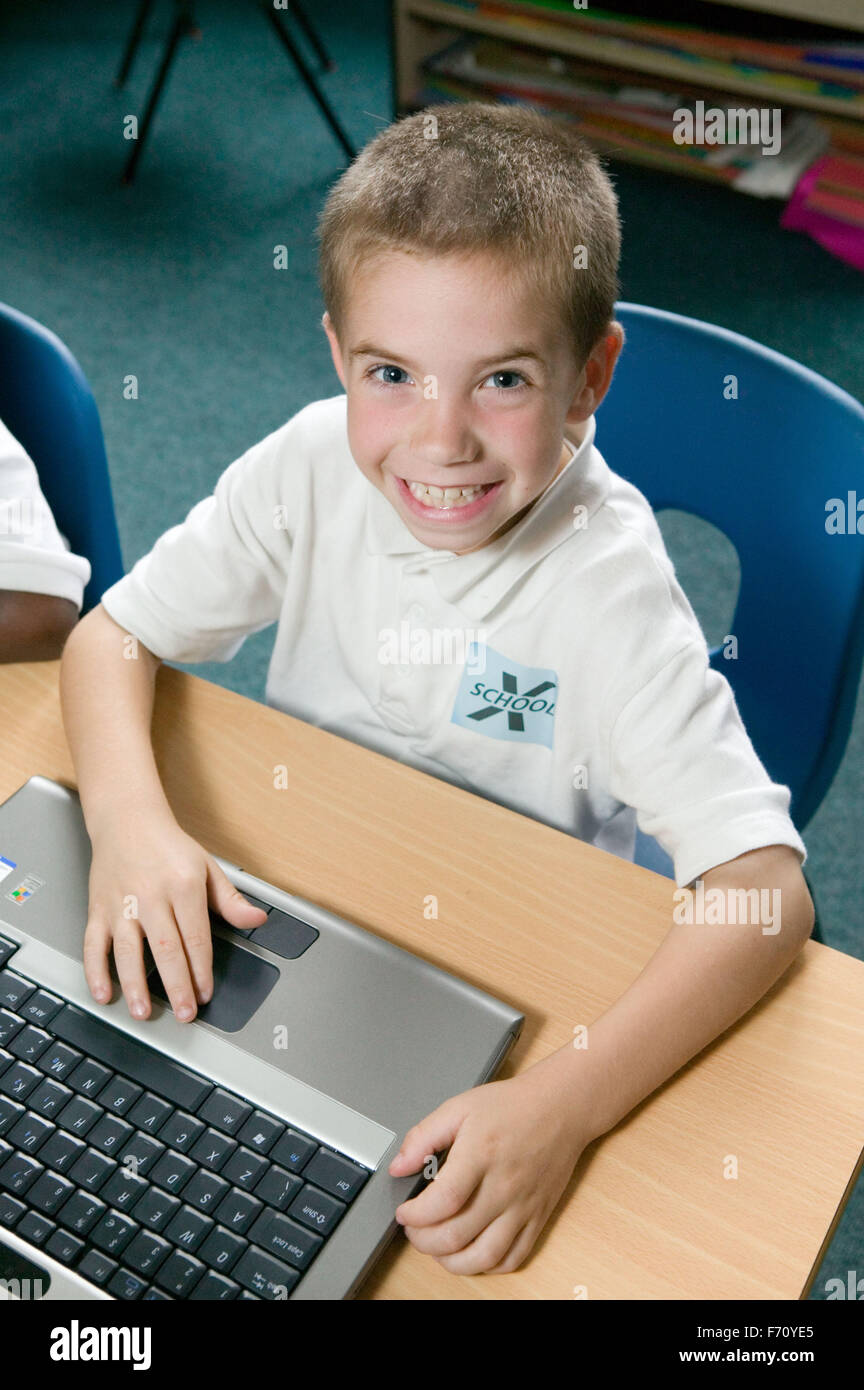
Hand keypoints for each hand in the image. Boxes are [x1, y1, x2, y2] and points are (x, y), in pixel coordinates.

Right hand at [83, 815, 267, 1022]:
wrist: (127, 820)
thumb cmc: (169, 846)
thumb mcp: (208, 867)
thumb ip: (231, 900)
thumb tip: (258, 919)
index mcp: (183, 885)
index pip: (196, 937)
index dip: (202, 970)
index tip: (206, 994)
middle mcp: (151, 896)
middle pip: (166, 949)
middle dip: (176, 986)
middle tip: (184, 1013)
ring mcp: (121, 904)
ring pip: (128, 951)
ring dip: (135, 985)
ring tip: (143, 1012)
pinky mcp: (97, 909)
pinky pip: (94, 944)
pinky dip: (95, 971)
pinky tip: (103, 993)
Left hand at [388, 1067, 590, 1274]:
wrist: (560, 1109)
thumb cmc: (511, 1106)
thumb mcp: (460, 1108)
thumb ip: (424, 1136)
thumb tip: (399, 1167)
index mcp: (481, 1155)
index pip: (443, 1201)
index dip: (415, 1215)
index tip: (404, 1212)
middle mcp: (504, 1186)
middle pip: (456, 1235)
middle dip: (423, 1241)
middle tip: (414, 1229)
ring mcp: (523, 1206)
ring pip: (484, 1257)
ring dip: (451, 1261)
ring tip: (438, 1246)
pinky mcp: (537, 1217)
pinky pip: (512, 1258)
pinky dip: (487, 1266)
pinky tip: (471, 1252)